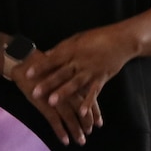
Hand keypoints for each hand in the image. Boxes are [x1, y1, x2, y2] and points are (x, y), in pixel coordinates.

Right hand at [10, 52, 98, 146]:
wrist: (25, 61)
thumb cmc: (43, 64)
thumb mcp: (61, 69)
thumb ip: (71, 80)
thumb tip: (79, 89)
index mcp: (73, 82)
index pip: (88, 100)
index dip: (94, 112)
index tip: (98, 123)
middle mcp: (69, 91)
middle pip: (82, 111)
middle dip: (87, 123)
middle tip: (89, 133)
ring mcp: (57, 98)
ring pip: (70, 118)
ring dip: (76, 131)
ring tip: (80, 141)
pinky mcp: (45, 104)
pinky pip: (55, 121)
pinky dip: (61, 131)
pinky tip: (65, 141)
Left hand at [20, 25, 135, 127]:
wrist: (122, 40)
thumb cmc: (98, 37)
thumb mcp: (78, 39)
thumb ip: (62, 49)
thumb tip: (46, 55)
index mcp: (73, 50)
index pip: (53, 59)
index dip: (40, 66)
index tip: (27, 73)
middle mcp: (80, 61)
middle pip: (61, 73)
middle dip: (48, 83)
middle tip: (34, 92)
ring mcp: (91, 70)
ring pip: (75, 84)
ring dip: (63, 93)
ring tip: (52, 103)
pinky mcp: (101, 78)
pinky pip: (94, 92)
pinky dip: (88, 102)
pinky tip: (81, 112)